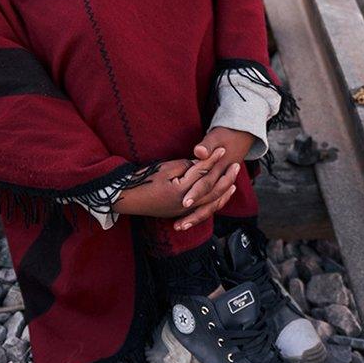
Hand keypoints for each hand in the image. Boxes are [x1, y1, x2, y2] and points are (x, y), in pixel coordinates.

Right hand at [110, 154, 239, 219]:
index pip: (202, 173)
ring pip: (211, 203)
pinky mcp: (180, 212)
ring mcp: (184, 210)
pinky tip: (218, 198)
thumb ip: (185, 167)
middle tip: (236, 165)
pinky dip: (213, 203)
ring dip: (223, 192)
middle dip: (225, 177)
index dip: (212, 160)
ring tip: (233, 183)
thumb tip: (199, 164)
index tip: (222, 150)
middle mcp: (186, 203)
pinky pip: (203, 209)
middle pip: (212, 190)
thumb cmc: (143, 181)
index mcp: (182, 191)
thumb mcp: (165, 169)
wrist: (128, 198)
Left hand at [178, 126, 254, 215]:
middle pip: (207, 201)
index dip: (195, 193)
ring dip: (195, 217)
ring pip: (209, 206)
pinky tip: (188, 219)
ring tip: (179, 227)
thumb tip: (199, 152)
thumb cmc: (226, 135)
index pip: (207, 184)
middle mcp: (222, 181)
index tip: (183, 202)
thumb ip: (207, 145)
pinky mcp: (219, 187)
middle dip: (193, 214)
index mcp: (221, 170)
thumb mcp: (216, 137)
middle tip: (178, 224)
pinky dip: (201, 211)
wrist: (242, 136)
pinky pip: (211, 203)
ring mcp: (222, 185)